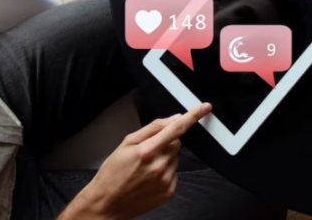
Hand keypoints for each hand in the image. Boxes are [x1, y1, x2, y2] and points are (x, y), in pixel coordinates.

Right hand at [62, 103, 211, 219]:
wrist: (107, 203)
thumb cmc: (112, 173)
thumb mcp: (126, 144)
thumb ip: (152, 129)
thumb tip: (173, 119)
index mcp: (147, 151)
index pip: (176, 129)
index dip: (193, 116)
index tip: (205, 108)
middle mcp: (159, 166)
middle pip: (176, 143)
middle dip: (166, 142)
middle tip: (148, 151)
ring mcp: (165, 180)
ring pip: (176, 158)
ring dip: (165, 157)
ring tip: (146, 167)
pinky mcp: (169, 191)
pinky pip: (175, 173)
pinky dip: (166, 171)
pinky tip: (150, 177)